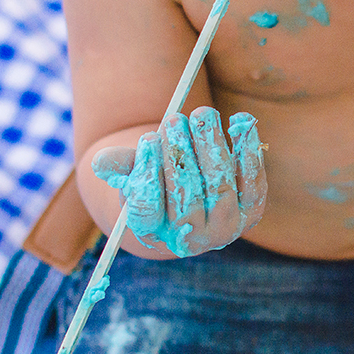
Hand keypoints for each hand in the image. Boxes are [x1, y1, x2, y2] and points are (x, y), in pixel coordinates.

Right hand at [91, 108, 266, 257]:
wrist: (195, 198)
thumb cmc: (158, 181)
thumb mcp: (135, 173)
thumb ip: (121, 167)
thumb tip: (101, 161)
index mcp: (157, 235)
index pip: (147, 211)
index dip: (147, 173)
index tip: (147, 139)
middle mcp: (194, 239)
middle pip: (187, 195)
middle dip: (179, 153)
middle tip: (173, 120)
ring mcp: (226, 226)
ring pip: (219, 185)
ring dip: (210, 146)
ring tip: (201, 115)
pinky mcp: (252, 210)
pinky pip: (252, 180)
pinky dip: (247, 149)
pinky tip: (241, 121)